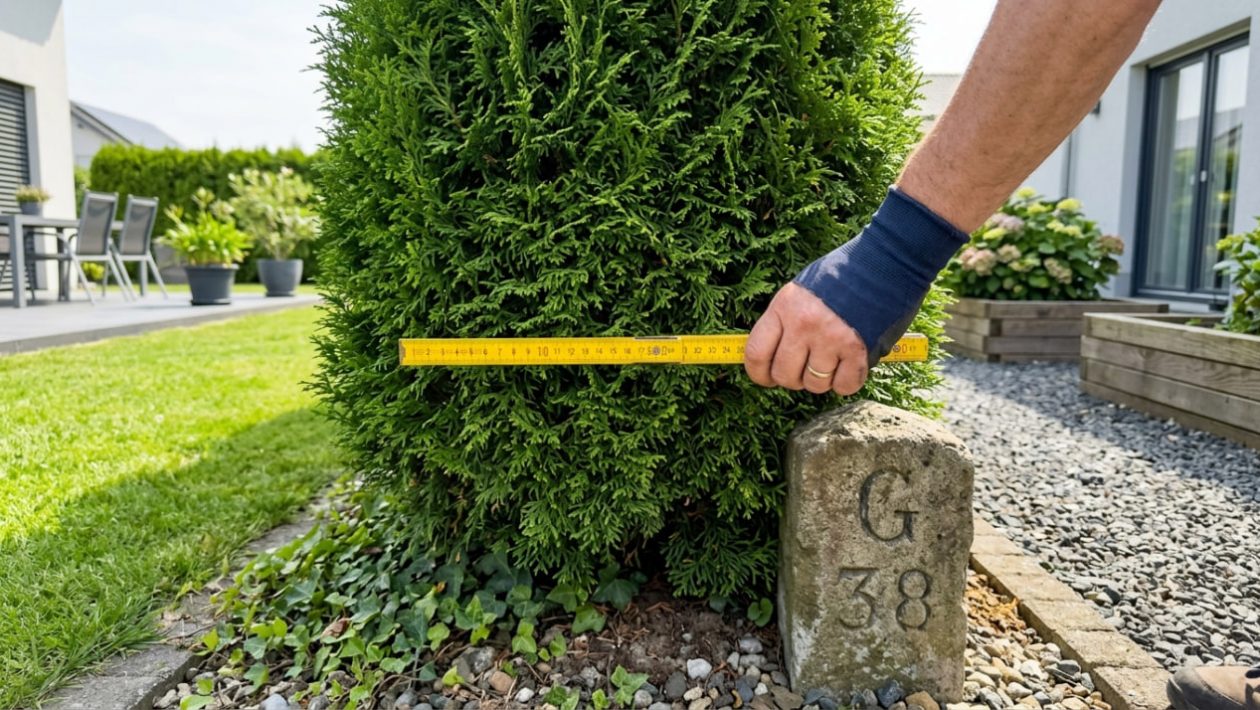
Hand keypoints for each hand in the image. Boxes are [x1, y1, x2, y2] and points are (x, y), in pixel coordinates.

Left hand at [743, 282, 869, 395]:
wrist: (884, 262)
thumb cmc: (841, 275)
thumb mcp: (800, 291)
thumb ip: (784, 321)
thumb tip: (772, 354)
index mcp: (784, 307)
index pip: (756, 354)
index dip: (759, 374)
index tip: (766, 378)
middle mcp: (803, 325)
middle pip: (784, 375)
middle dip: (794, 379)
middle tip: (806, 368)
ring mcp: (830, 339)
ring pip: (815, 384)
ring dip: (823, 380)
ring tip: (832, 360)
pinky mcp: (858, 351)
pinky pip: (844, 386)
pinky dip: (847, 382)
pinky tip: (850, 365)